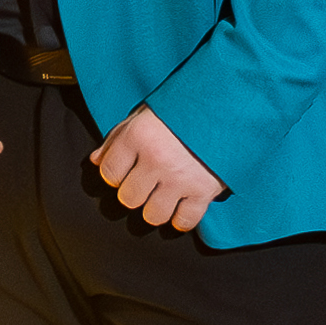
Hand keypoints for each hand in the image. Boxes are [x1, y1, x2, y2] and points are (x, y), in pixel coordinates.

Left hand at [92, 106, 224, 233]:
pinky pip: (184, 221)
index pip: (108, 172)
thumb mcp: (146, 113)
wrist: (230, 104)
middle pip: (128, 198)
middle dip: (135, 191)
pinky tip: (182, 206)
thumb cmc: (185, 107)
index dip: (115, 173)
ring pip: (153, 215)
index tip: (126, 170)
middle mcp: (156, 160)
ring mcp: (180, 178)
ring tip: (164, 195)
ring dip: (156, 208)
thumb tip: (96, 161)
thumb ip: (118, 137)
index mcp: (139, 136)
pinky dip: (182, 218)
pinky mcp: (204, 191)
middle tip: (147, 181)